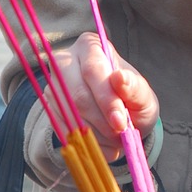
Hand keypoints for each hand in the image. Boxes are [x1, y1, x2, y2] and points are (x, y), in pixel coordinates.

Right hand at [49, 32, 158, 160]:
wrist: (120, 117)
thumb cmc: (132, 99)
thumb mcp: (142, 94)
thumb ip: (134, 87)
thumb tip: (119, 77)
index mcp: (91, 46)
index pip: (94, 71)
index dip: (106, 99)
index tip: (120, 122)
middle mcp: (65, 61)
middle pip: (77, 94)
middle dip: (101, 121)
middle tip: (119, 135)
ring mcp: (53, 86)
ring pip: (69, 115)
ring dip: (94, 135)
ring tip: (114, 140)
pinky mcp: (49, 109)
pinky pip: (63, 130)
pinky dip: (84, 143)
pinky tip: (101, 145)